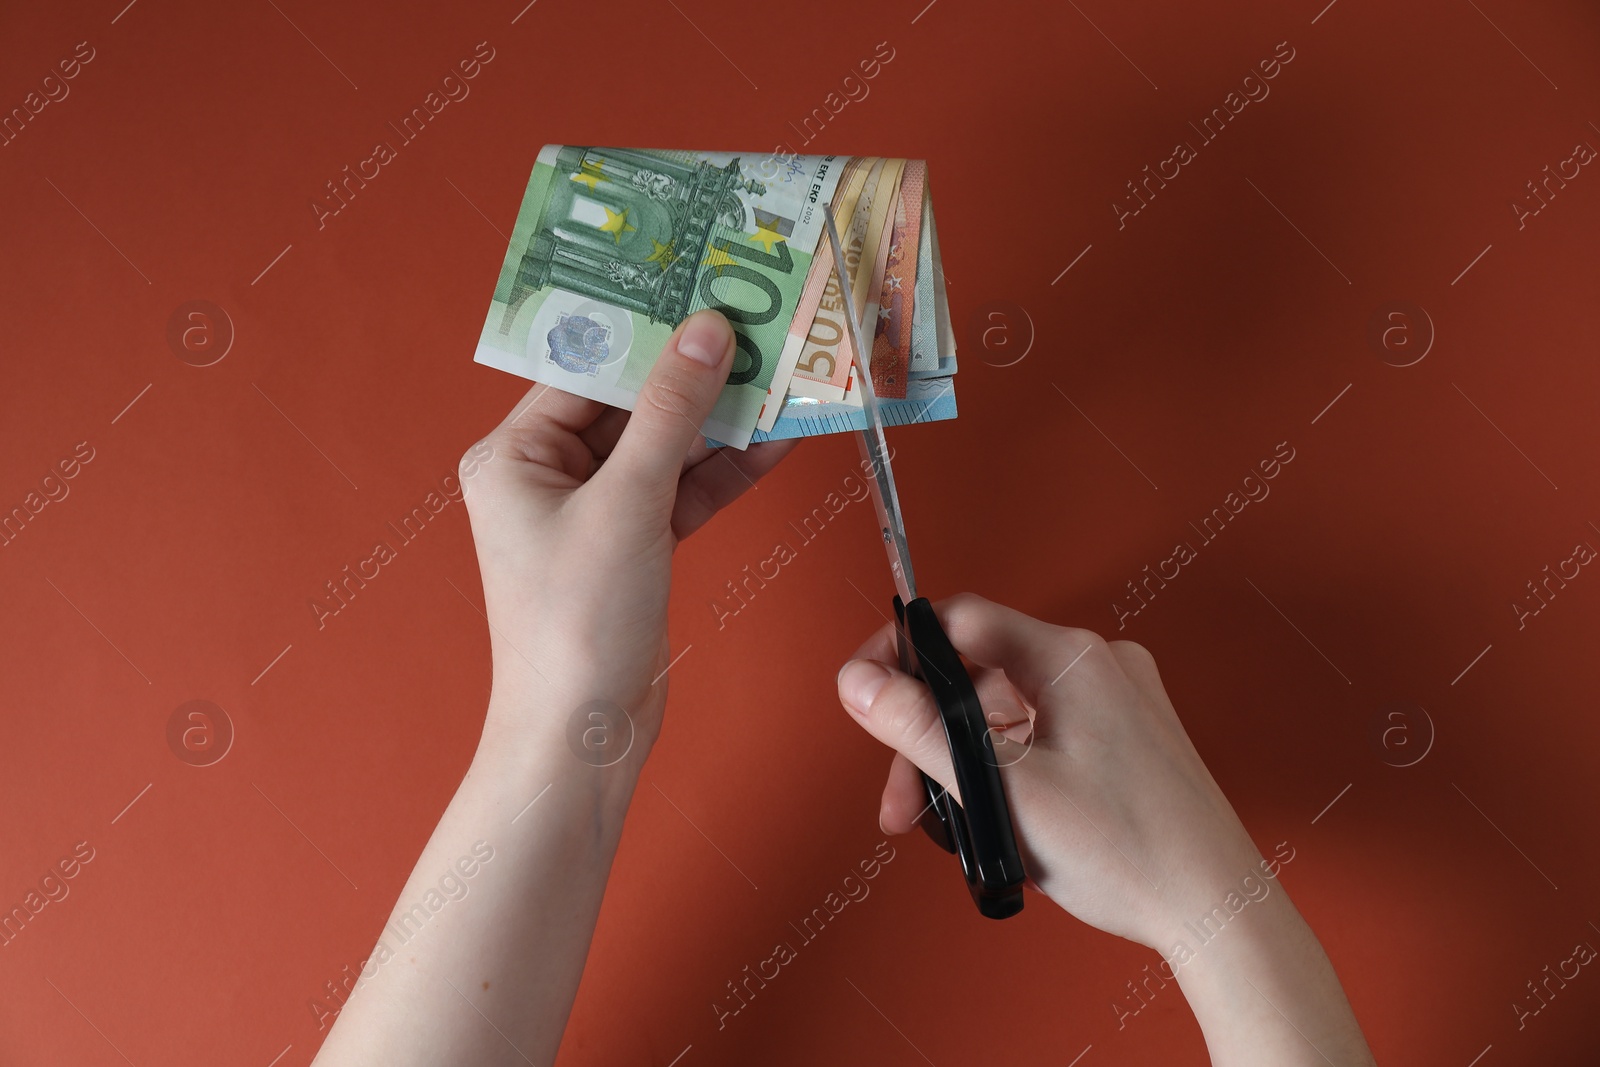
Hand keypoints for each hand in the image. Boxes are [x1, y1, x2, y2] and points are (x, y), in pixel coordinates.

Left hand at [462, 309, 794, 767]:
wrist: (584, 737)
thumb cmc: (577, 623)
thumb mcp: (627, 503)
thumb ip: (671, 414)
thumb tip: (706, 330)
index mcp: (513, 456)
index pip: (587, 370)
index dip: (648, 331)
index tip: (705, 290)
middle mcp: (547, 476)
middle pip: (632, 405)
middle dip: (696, 374)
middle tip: (758, 327)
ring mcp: (594, 513)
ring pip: (666, 448)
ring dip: (723, 420)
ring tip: (784, 374)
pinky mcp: (634, 546)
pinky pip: (683, 492)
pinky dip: (726, 471)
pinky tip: (777, 440)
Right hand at [836, 593, 1260, 949]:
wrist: (1214, 908)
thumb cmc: (1130, 852)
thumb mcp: (1003, 788)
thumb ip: (920, 728)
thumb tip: (859, 683)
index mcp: (1071, 658)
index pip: (960, 620)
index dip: (901, 651)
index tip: (866, 692)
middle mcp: (1098, 666)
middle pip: (979, 675)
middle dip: (930, 734)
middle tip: (903, 796)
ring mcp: (1116, 701)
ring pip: (1007, 710)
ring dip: (967, 759)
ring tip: (953, 824)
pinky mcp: (1125, 737)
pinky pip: (1042, 734)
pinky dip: (1008, 769)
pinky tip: (1000, 819)